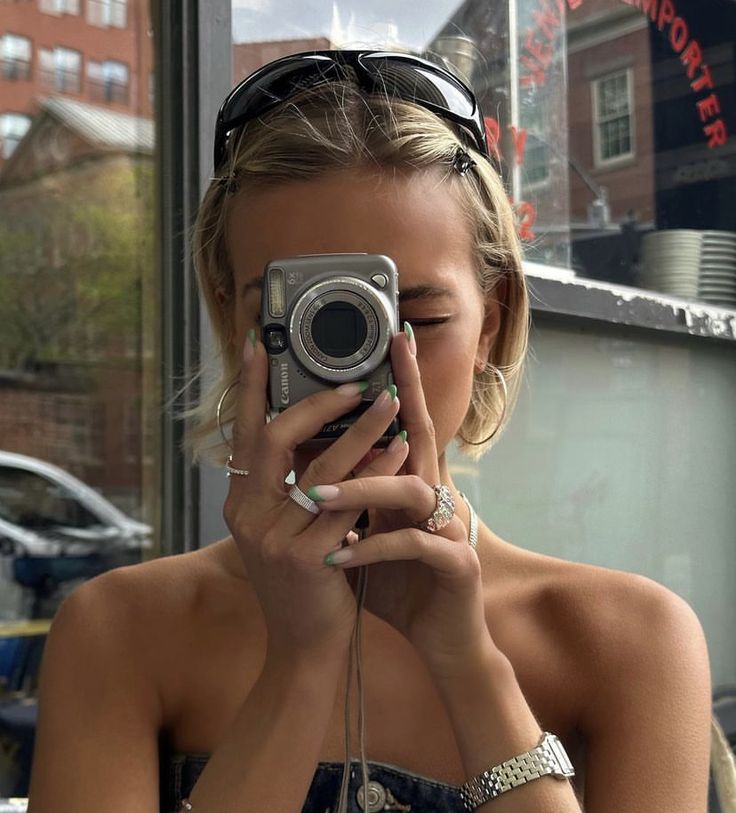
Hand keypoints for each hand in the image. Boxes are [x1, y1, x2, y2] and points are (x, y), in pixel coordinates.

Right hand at [223, 332, 409, 664]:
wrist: (306, 647)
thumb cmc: (306, 581)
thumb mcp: (289, 528)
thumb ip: (294, 486)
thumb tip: (321, 433)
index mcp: (242, 504)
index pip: (244, 434)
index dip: (250, 389)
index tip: (259, 346)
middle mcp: (249, 517)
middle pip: (275, 441)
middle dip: (317, 405)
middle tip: (355, 383)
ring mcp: (274, 539)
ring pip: (319, 470)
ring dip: (359, 431)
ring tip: (390, 402)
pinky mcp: (306, 560)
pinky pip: (348, 504)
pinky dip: (377, 471)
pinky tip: (401, 451)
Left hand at [313, 327, 490, 676]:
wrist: (443, 637)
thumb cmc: (399, 580)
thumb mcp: (366, 532)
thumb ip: (348, 499)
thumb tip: (304, 470)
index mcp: (409, 485)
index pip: (403, 424)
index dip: (402, 381)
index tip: (392, 340)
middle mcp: (432, 497)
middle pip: (420, 434)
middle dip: (406, 390)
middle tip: (388, 355)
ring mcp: (446, 527)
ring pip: (410, 490)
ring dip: (362, 488)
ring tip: (315, 498)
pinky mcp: (453, 565)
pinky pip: (413, 546)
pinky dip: (373, 548)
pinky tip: (338, 558)